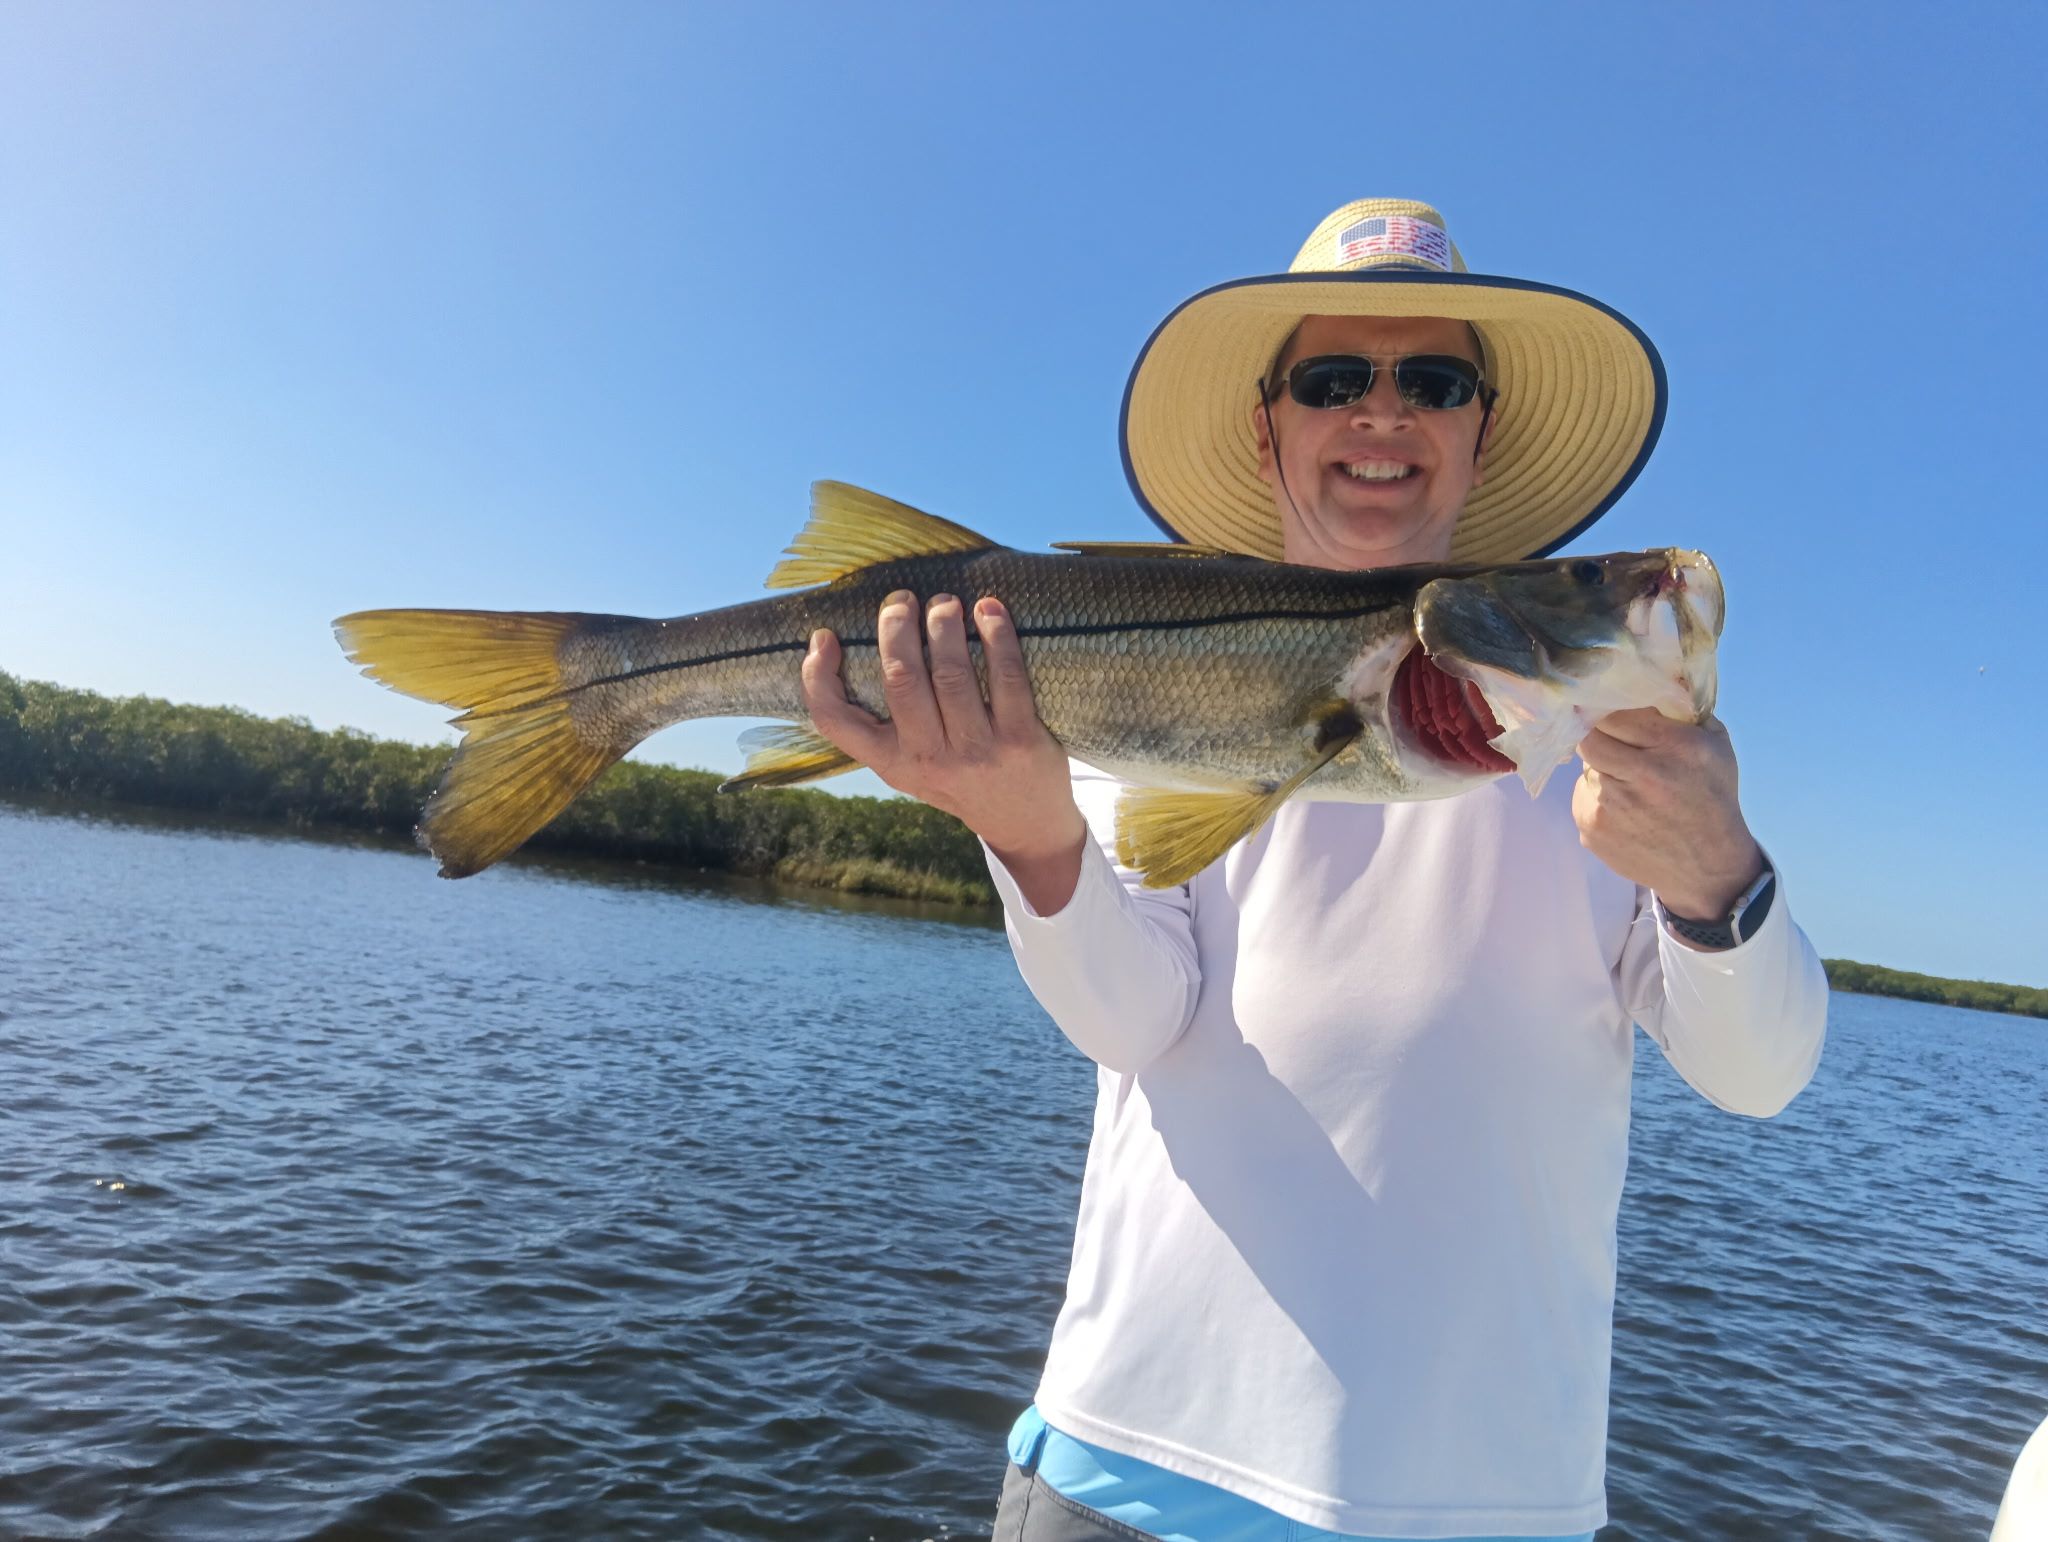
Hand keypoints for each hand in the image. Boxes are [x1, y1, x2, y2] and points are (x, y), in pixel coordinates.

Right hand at [800, 590, 1087, 912]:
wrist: (1024, 825)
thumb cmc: (960, 780)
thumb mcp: (911, 766)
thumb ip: (887, 724)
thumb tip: (860, 649)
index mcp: (891, 763)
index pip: (835, 722)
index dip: (817, 677)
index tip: (824, 638)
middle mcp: (929, 759)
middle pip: (901, 681)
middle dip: (896, 629)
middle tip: (901, 600)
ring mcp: (976, 752)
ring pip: (951, 675)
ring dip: (944, 626)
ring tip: (943, 602)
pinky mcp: (1020, 740)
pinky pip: (1006, 678)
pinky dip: (996, 637)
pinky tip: (989, 610)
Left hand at [1572, 708, 1764, 925]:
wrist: (1707, 868)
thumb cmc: (1712, 795)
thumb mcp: (1715, 744)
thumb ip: (1681, 710)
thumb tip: (1644, 674)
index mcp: (1675, 747)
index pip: (1615, 710)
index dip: (1607, 706)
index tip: (1605, 704)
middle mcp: (1642, 775)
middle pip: (1588, 735)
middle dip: (1594, 732)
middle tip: (1605, 734)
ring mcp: (1612, 806)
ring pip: (1585, 767)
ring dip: (1601, 766)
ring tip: (1629, 780)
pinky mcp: (1591, 829)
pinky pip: (1582, 796)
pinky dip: (1598, 796)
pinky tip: (1626, 809)